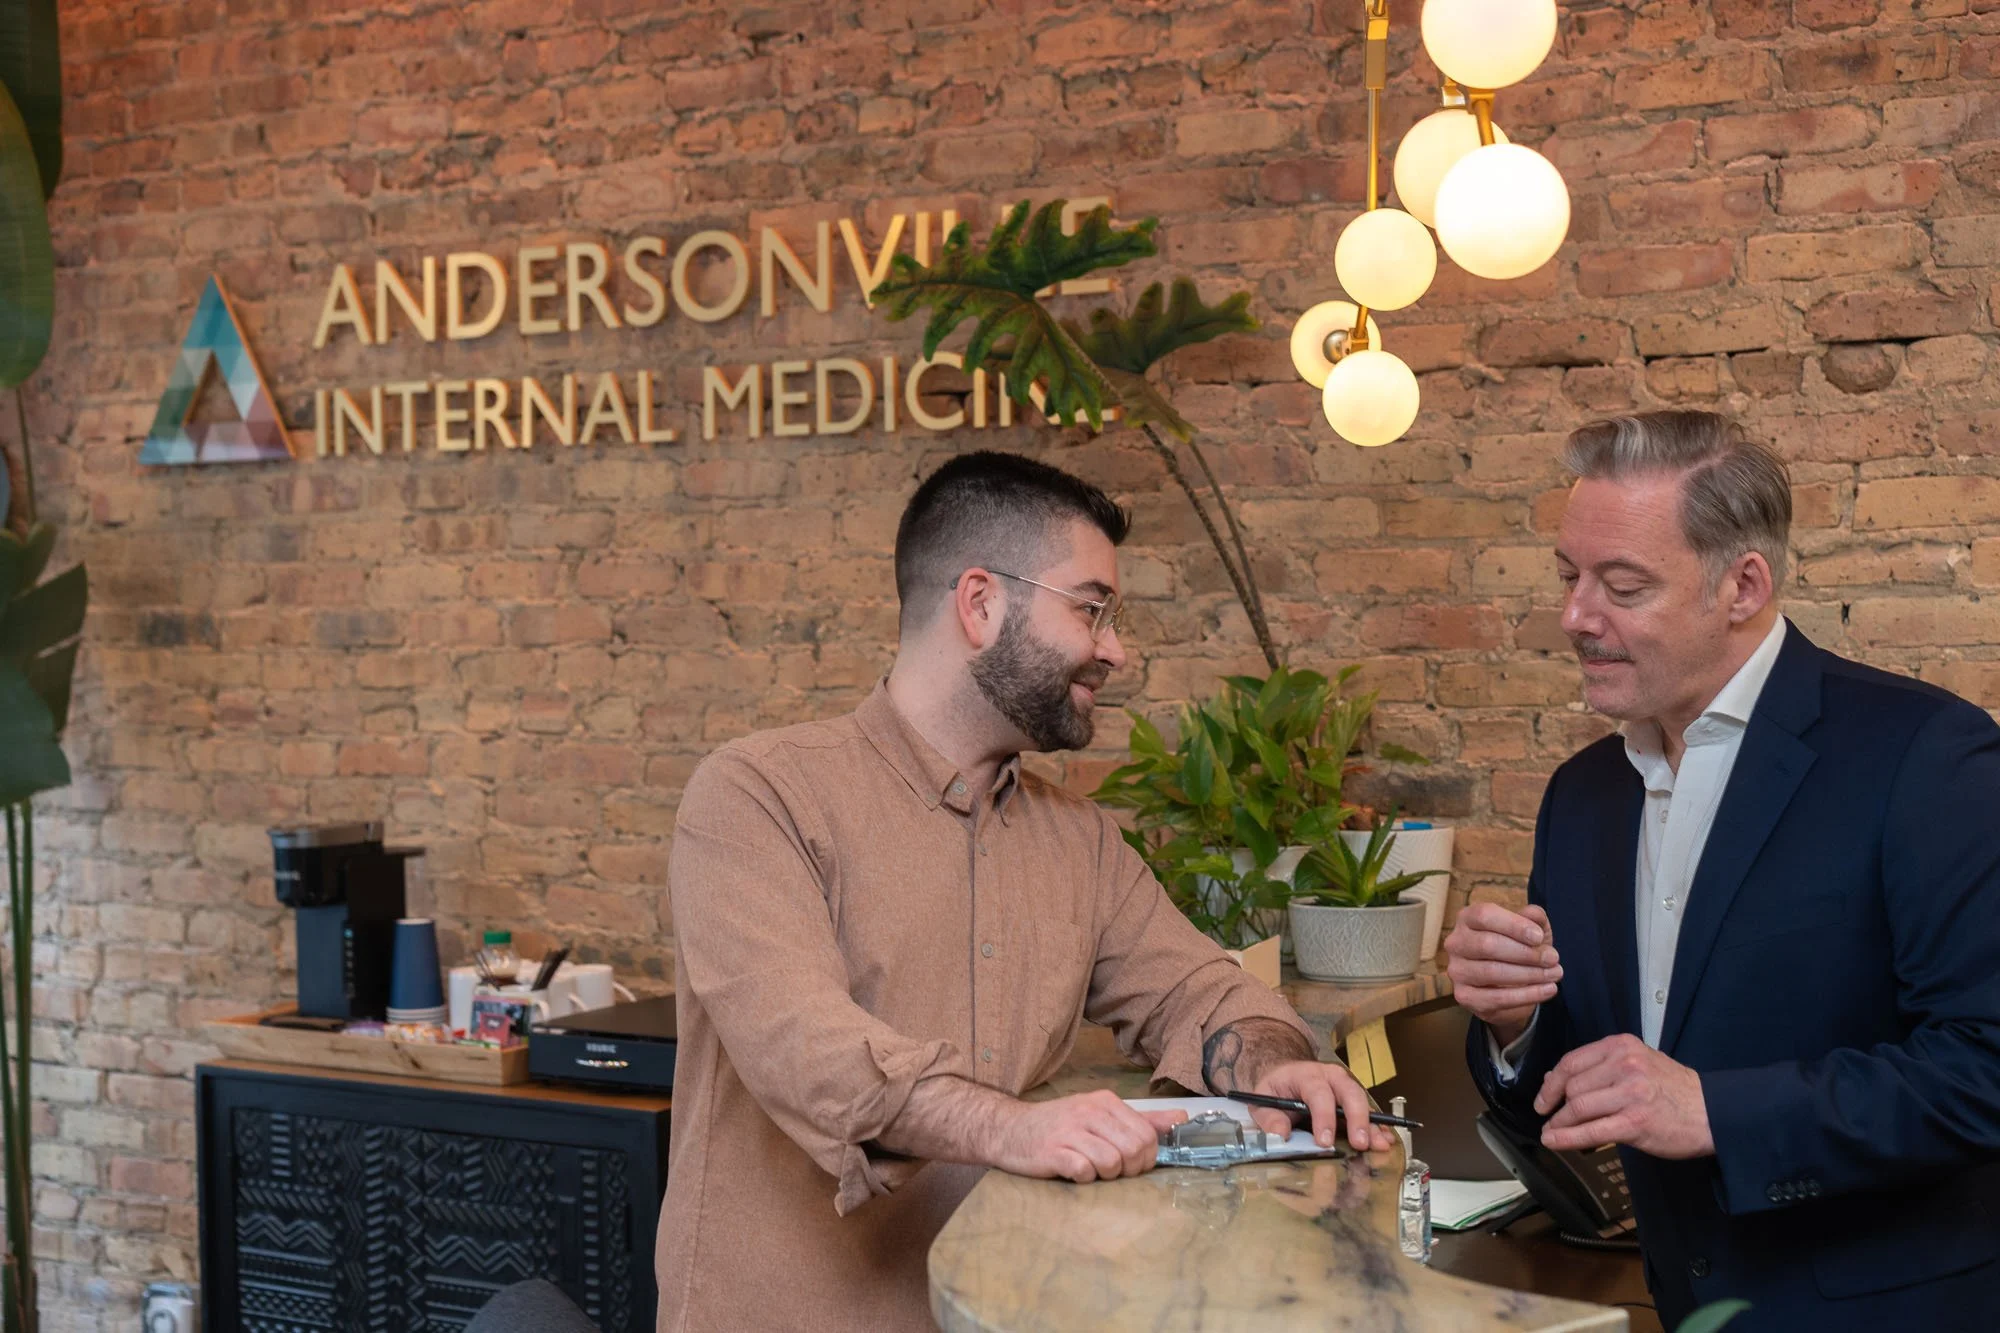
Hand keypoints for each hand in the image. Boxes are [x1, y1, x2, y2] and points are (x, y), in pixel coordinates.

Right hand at [992, 1090, 1187, 1182]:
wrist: (1009, 1130)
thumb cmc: (1059, 1126)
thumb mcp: (1100, 1115)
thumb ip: (1142, 1119)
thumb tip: (1181, 1118)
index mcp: (1105, 1102)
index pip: (1148, 1135)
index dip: (1146, 1158)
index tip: (1130, 1163)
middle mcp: (1090, 1112)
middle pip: (1134, 1151)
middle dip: (1129, 1169)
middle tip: (1111, 1170)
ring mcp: (1071, 1131)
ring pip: (1112, 1163)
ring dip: (1104, 1175)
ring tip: (1089, 1168)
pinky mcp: (1054, 1151)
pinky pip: (1085, 1172)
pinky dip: (1083, 1178)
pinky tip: (1073, 1171)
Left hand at [1241, 1061, 1396, 1153]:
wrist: (1286, 1075)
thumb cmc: (1277, 1089)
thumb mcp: (1263, 1099)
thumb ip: (1268, 1117)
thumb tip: (1280, 1134)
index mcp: (1306, 1075)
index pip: (1318, 1093)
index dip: (1323, 1118)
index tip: (1325, 1142)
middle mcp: (1330, 1077)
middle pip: (1349, 1093)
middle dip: (1356, 1119)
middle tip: (1360, 1143)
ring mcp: (1345, 1086)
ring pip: (1363, 1102)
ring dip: (1372, 1125)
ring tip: (1380, 1145)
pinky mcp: (1353, 1099)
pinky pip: (1368, 1111)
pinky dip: (1377, 1125)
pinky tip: (1384, 1139)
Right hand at [1444, 902, 1561, 1045]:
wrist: (1508, 985)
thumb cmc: (1518, 947)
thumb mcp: (1530, 929)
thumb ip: (1533, 918)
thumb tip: (1534, 915)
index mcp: (1468, 918)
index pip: (1484, 916)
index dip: (1513, 925)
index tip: (1539, 937)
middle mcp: (1456, 943)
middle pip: (1487, 945)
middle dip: (1526, 953)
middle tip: (1553, 959)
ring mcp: (1457, 971)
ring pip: (1492, 972)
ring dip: (1529, 974)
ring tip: (1555, 974)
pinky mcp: (1464, 996)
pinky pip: (1496, 998)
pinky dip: (1527, 995)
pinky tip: (1547, 990)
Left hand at [1534, 1034, 1712, 1158]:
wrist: (1712, 1113)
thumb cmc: (1674, 1090)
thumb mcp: (1638, 1064)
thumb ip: (1600, 1068)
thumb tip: (1555, 1079)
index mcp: (1622, 1046)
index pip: (1572, 1061)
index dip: (1551, 1082)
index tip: (1543, 1098)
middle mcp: (1625, 1065)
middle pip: (1572, 1085)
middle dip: (1555, 1105)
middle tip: (1548, 1118)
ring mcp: (1630, 1093)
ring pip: (1578, 1107)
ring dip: (1559, 1123)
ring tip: (1551, 1132)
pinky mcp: (1635, 1122)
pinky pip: (1591, 1131)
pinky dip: (1567, 1138)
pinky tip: (1555, 1141)